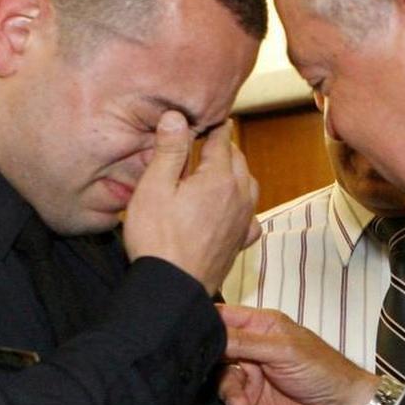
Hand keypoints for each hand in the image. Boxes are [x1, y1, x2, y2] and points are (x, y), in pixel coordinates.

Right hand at [124, 111, 260, 293]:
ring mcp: (242, 220)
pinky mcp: (239, 242)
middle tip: (204, 138)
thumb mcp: (154, 187)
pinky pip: (249, 216)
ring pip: (248, 184)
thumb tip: (177, 116)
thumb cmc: (157, 238)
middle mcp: (239, 196)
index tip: (202, 116)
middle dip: (222, 145)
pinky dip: (241, 205)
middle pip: (237, 158)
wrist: (172, 288)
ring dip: (234, 172)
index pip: (222, 138)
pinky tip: (230, 209)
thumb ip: (169, 150)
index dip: (211, 124)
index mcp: (219, 178)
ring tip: (215, 169)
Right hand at [219, 305, 378, 404]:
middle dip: (213, 363)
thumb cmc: (322, 369)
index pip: (224, 315)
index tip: (190, 333)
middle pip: (216, 348)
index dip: (206, 322)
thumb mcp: (283, 349)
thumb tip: (213, 333)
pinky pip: (228, 398)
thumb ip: (246, 341)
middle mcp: (251, 346)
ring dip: (227, 390)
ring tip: (240, 403)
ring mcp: (250, 372)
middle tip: (222, 374)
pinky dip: (231, 404)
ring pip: (220, 376)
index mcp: (260, 324)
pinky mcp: (250, 396)